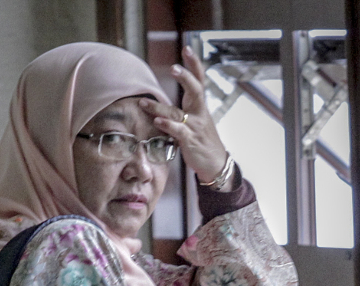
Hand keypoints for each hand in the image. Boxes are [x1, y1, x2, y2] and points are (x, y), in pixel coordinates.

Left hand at [140, 46, 226, 183]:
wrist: (216, 164)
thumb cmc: (202, 141)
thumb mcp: (195, 122)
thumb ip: (182, 111)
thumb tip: (164, 104)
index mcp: (200, 106)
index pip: (199, 80)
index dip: (194, 64)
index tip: (187, 48)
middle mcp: (199, 113)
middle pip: (195, 90)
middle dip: (186, 77)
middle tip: (175, 67)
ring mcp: (195, 127)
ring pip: (177, 113)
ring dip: (159, 107)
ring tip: (143, 102)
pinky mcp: (190, 141)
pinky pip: (178, 131)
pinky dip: (167, 126)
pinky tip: (157, 121)